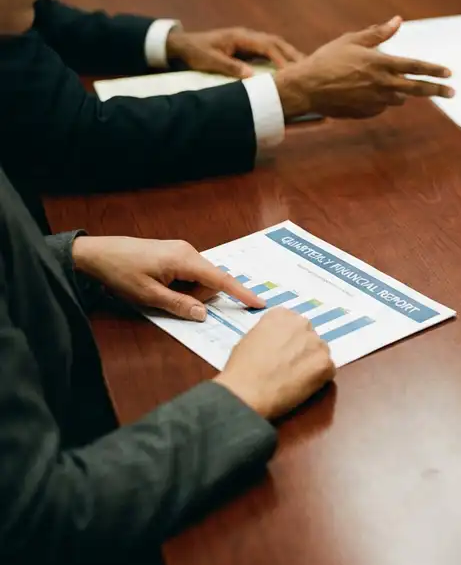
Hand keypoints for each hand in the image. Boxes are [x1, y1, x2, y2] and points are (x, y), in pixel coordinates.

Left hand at [71, 236, 264, 319]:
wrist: (96, 254)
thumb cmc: (121, 273)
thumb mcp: (149, 296)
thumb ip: (179, 305)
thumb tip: (204, 314)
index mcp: (185, 260)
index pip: (221, 279)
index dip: (241, 293)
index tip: (259, 303)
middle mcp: (188, 252)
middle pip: (211, 280)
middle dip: (199, 297)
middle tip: (169, 300)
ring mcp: (182, 251)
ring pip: (200, 278)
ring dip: (188, 292)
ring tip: (160, 292)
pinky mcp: (174, 253)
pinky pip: (190, 273)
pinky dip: (183, 285)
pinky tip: (162, 286)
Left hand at [166, 27, 304, 78]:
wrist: (184, 44)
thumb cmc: (196, 52)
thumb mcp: (210, 61)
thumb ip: (230, 67)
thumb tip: (252, 76)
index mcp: (241, 37)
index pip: (267, 46)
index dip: (281, 58)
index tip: (292, 72)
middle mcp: (248, 35)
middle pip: (276, 42)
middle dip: (293, 54)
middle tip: (309, 67)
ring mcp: (249, 40)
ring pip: (275, 44)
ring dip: (290, 54)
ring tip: (304, 66)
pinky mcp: (248, 46)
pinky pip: (270, 49)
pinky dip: (282, 56)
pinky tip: (289, 66)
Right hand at [214, 308, 334, 419]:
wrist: (247, 391)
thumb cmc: (242, 368)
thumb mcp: (251, 338)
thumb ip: (271, 333)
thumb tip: (280, 341)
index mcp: (282, 315)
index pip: (293, 323)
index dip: (289, 340)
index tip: (282, 351)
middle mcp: (303, 323)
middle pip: (309, 336)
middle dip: (302, 349)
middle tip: (289, 366)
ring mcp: (316, 343)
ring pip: (319, 352)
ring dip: (311, 363)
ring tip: (294, 378)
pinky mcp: (326, 363)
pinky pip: (327, 370)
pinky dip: (318, 379)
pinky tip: (302, 387)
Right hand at [272, 17, 453, 119]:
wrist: (308, 88)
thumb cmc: (327, 60)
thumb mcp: (352, 41)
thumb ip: (378, 33)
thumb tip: (398, 21)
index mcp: (381, 64)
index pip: (415, 66)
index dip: (434, 69)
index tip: (449, 73)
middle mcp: (383, 85)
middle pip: (418, 89)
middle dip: (437, 90)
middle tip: (452, 92)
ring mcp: (377, 101)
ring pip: (398, 98)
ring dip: (399, 92)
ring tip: (381, 84)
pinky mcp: (368, 113)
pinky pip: (381, 106)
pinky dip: (379, 99)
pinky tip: (361, 92)